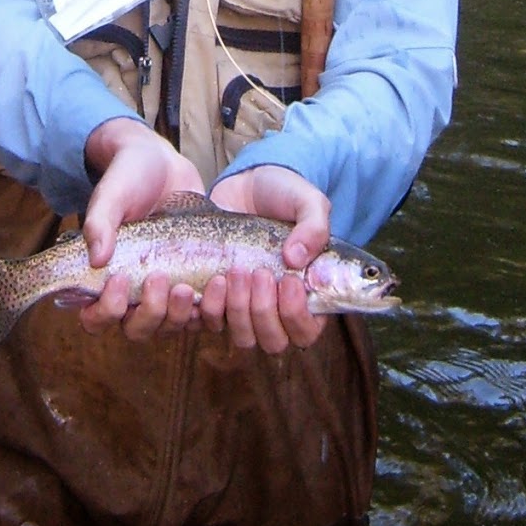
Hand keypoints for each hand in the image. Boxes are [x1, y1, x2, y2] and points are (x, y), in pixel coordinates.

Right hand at [79, 117, 204, 340]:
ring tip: (190, 286)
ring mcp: (166, 290)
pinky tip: (218, 283)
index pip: (96, 317)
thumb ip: (100, 221)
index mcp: (105, 276)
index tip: (120, 279)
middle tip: (160, 279)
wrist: (164, 164)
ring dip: (180, 314)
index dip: (106, 311)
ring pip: (171, 326)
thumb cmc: (129, 177)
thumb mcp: (113, 194)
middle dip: (150, 312)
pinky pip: (202, 313)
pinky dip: (211, 308)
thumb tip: (96, 259)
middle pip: (137, 328)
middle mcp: (134, 291)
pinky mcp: (195, 283)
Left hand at [200, 165, 331, 352]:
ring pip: (243, 337)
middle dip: (264, 312)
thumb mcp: (307, 201)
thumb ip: (315, 227)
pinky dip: (210, 306)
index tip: (289, 280)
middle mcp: (277, 307)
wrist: (245, 184)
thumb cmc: (283, 194)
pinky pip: (211, 322)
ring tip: (236, 271)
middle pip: (273, 341)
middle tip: (259, 273)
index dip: (297, 316)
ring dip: (238, 309)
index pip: (306, 332)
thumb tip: (295, 260)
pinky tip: (214, 278)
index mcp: (307, 294)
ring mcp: (245, 305)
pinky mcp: (217, 297)